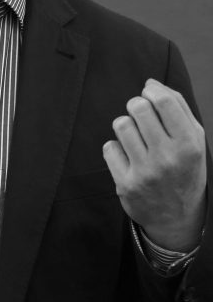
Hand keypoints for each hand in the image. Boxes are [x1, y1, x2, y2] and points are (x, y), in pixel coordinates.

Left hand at [103, 79, 206, 251]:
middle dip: (135, 105)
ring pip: (121, 125)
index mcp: (189, 144)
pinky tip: (127, 157)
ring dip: (125, 125)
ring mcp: (145, 173)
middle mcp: (168, 158)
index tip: (149, 94)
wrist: (177, 218)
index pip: (164, 101)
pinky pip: (109, 147)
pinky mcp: (125, 184)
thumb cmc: (184, 168)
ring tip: (134, 136)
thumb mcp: (194, 140)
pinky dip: (115, 148)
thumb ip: (178, 107)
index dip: (151, 91)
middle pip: (138, 107)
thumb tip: (151, 83)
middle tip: (139, 114)